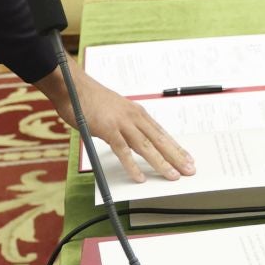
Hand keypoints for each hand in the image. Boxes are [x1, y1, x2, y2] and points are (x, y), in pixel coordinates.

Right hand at [35, 64, 195, 183]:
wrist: (75, 86)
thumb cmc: (93, 101)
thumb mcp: (116, 113)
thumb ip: (127, 127)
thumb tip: (135, 143)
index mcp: (138, 113)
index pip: (162, 134)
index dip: (176, 148)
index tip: (188, 159)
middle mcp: (135, 117)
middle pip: (160, 141)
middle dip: (176, 157)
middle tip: (190, 171)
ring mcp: (122, 123)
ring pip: (146, 147)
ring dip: (160, 163)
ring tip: (172, 176)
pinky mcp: (108, 129)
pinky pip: (122, 151)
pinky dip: (132, 165)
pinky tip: (140, 177)